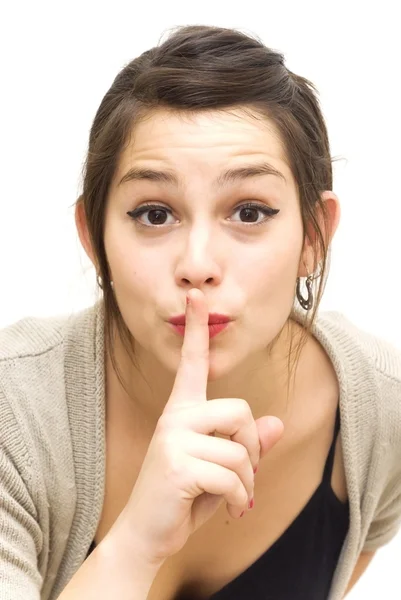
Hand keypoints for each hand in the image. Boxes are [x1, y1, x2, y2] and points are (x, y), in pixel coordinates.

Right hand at [112, 288, 283, 563]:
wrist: (147, 534)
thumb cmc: (184, 497)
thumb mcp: (221, 468)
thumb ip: (246, 444)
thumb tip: (277, 423)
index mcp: (182, 412)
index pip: (193, 364)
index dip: (198, 329)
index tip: (197, 297)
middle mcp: (175, 417)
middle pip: (240, 410)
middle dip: (252, 448)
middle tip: (245, 477)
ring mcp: (173, 439)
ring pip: (240, 451)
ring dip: (248, 483)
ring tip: (235, 499)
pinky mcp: (177, 465)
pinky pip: (232, 477)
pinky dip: (241, 500)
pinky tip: (231, 511)